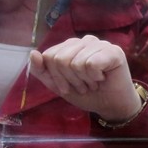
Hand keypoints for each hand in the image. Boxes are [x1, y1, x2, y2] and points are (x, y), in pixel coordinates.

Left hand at [28, 35, 142, 122]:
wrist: (111, 106)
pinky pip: (92, 64)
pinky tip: (103, 78)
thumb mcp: (58, 85)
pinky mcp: (114, 52)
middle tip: (83, 86)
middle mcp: (84, 41)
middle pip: (61, 59)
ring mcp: (100, 44)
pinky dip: (95, 77)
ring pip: (76, 62)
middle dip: (70, 80)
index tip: (68, 87)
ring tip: (93, 83)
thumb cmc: (87, 94)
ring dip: (84, 80)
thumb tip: (33, 53)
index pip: (49, 56)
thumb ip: (42, 71)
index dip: (57, 77)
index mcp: (70, 46)